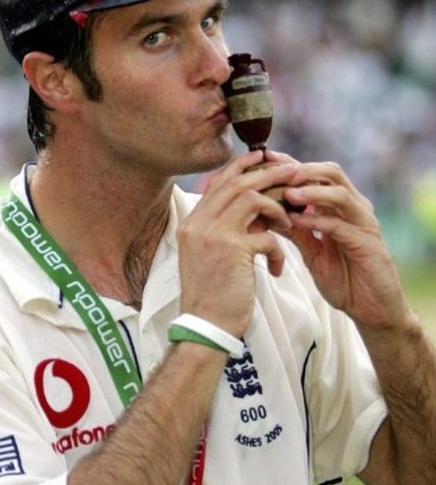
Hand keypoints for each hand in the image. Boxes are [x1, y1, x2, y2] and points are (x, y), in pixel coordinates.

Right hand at [177, 150, 297, 336]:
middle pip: (236, 184)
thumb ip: (223, 229)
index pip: (216, 183)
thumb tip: (253, 206)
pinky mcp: (233, 251)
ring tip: (290, 221)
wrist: (205, 326)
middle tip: (292, 172)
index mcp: (191, 223)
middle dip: (268, 175)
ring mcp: (213, 236)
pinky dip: (279, 250)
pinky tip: (278, 268)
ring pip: (252, 199)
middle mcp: (198, 225)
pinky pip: (267, 235)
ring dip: (278, 207)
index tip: (263, 157)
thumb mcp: (209, 255)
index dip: (241, 167)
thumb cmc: (211, 294)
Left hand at [280, 160, 407, 329]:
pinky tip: (298, 221)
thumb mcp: (310, 251)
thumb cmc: (342, 277)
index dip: (291, 164)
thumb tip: (265, 212)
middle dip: (302, 169)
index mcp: (340, 206)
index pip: (316, 174)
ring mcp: (364, 224)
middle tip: (275, 171)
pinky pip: (342, 226)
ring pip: (340, 195)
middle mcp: (355, 208)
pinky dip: (319, 221)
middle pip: (331, 173)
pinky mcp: (368, 243)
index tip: (263, 159)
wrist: (370, 308)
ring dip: (311, 191)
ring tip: (287, 193)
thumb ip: (294, 230)